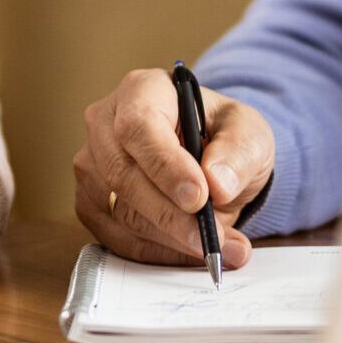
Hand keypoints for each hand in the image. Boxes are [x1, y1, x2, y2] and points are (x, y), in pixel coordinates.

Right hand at [73, 69, 270, 268]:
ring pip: (120, 211)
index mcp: (142, 90)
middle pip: (122, 173)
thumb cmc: (223, 135)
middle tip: (211, 239)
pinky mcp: (91, 203)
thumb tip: (217, 184)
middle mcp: (105, 123)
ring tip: (219, 249)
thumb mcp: (249, 132)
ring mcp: (92, 164)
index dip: (165, 166)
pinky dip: (157, 252)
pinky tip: (190, 252)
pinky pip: (117, 237)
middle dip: (170, 214)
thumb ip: (239, 152)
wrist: (210, 158)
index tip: (199, 197)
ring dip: (170, 239)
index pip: (138, 127)